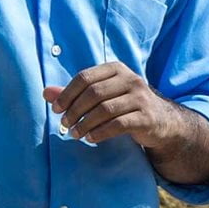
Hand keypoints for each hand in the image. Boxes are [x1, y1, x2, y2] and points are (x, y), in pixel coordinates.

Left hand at [43, 61, 174, 147]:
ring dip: (85, 123)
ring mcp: (141, 98)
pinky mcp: (147, 117)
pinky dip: (101, 132)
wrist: (162, 121)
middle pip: (94, 93)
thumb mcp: (102, 94)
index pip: (85, 77)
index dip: (67, 93)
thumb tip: (46, 93)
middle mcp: (130, 79)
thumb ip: (75, 93)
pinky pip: (119, 124)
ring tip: (74, 134)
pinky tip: (91, 139)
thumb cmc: (125, 105)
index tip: (55, 109)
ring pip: (105, 109)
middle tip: (64, 123)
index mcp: (116, 68)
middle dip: (75, 109)